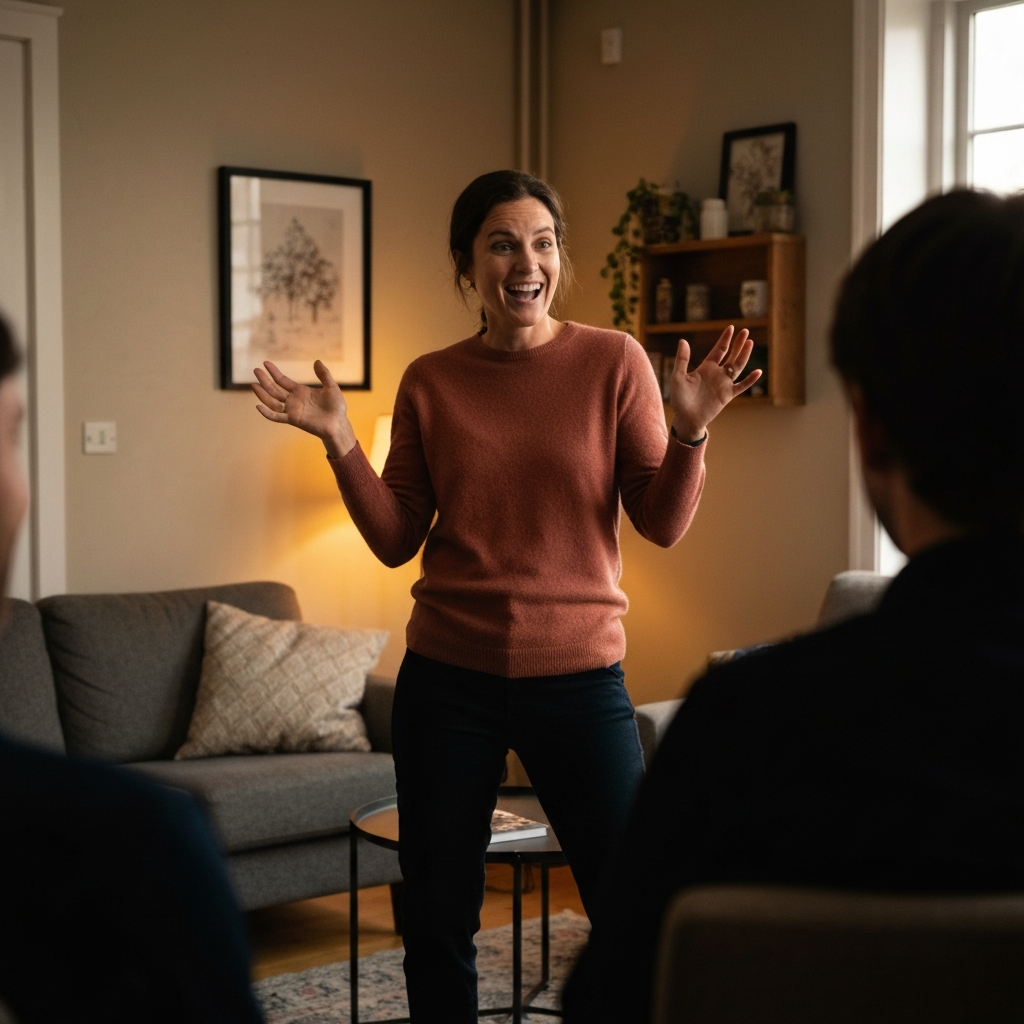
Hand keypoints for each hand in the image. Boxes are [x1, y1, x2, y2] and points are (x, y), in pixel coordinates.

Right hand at [252, 360, 356, 457]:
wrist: (339, 424)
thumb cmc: (336, 407)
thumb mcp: (331, 387)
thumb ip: (324, 375)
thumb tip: (317, 361)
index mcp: (300, 392)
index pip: (283, 381)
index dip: (274, 372)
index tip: (265, 363)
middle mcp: (294, 400)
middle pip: (275, 389)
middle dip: (265, 380)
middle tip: (255, 370)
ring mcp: (292, 410)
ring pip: (273, 401)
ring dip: (263, 394)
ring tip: (253, 384)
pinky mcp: (294, 420)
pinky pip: (277, 417)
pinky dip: (267, 413)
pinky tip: (258, 406)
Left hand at [668, 326, 761, 441]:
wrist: (686, 419)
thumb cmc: (679, 399)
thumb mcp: (678, 377)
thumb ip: (682, 359)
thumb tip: (683, 340)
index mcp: (706, 368)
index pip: (718, 350)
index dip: (725, 339)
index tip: (731, 328)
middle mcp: (717, 374)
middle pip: (731, 355)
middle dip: (738, 344)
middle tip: (745, 331)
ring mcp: (723, 384)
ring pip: (737, 367)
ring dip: (744, 355)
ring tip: (750, 343)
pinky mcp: (727, 396)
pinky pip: (741, 386)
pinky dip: (750, 380)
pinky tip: (758, 371)